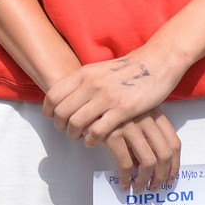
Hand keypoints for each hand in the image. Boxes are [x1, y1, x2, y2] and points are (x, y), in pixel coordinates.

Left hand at [42, 50, 182, 146]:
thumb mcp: (99, 69)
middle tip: (65, 131)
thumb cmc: (127, 69)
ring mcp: (106, 96)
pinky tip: (93, 141)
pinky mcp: (122, 109)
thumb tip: (66, 97)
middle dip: (60, 125)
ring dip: (74, 134)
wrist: (156, 63)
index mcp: (84, 73)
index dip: (48, 110)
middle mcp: (91, 84)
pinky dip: (91, 139)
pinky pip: (97, 130)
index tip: (51, 118)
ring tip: (78, 138)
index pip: (53, 95)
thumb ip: (83, 81)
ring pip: (76, 122)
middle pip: (61, 111)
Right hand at [103, 110, 180, 193]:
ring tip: (139, 188)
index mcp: (154, 111)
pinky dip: (126, 178)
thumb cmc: (110, 109)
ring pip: (148, 162)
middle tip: (155, 187)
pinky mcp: (112, 134)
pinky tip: (123, 183)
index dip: (175, 165)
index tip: (170, 178)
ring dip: (145, 180)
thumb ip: (145, 134)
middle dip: (162, 176)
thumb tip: (153, 165)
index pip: (174, 143)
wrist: (82, 98)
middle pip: (165, 154)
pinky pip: (126, 163)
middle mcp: (145, 118)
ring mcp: (129, 125)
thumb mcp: (133, 115)